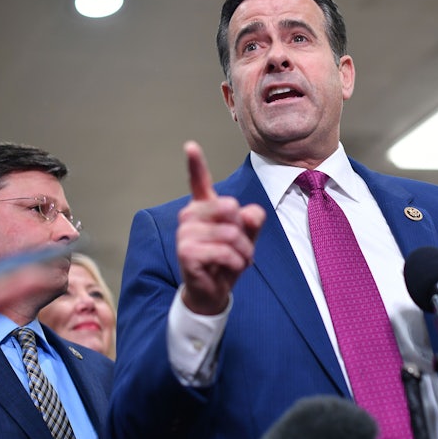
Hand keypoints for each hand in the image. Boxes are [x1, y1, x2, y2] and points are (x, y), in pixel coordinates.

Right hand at [177, 141, 264, 314]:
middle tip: (240, 248)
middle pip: (230, 207)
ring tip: (238, 261)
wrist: (214, 292)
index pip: (198, 181)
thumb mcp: (247, 237)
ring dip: (243, 251)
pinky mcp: (186, 252)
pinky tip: (231, 268)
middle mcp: (190, 216)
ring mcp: (185, 233)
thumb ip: (252, 221)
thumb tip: (249, 213)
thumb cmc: (228, 260)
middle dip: (244, 231)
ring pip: (230, 232)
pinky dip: (236, 262)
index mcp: (203, 208)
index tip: (190, 146)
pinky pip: (224, 251)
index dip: (195, 163)